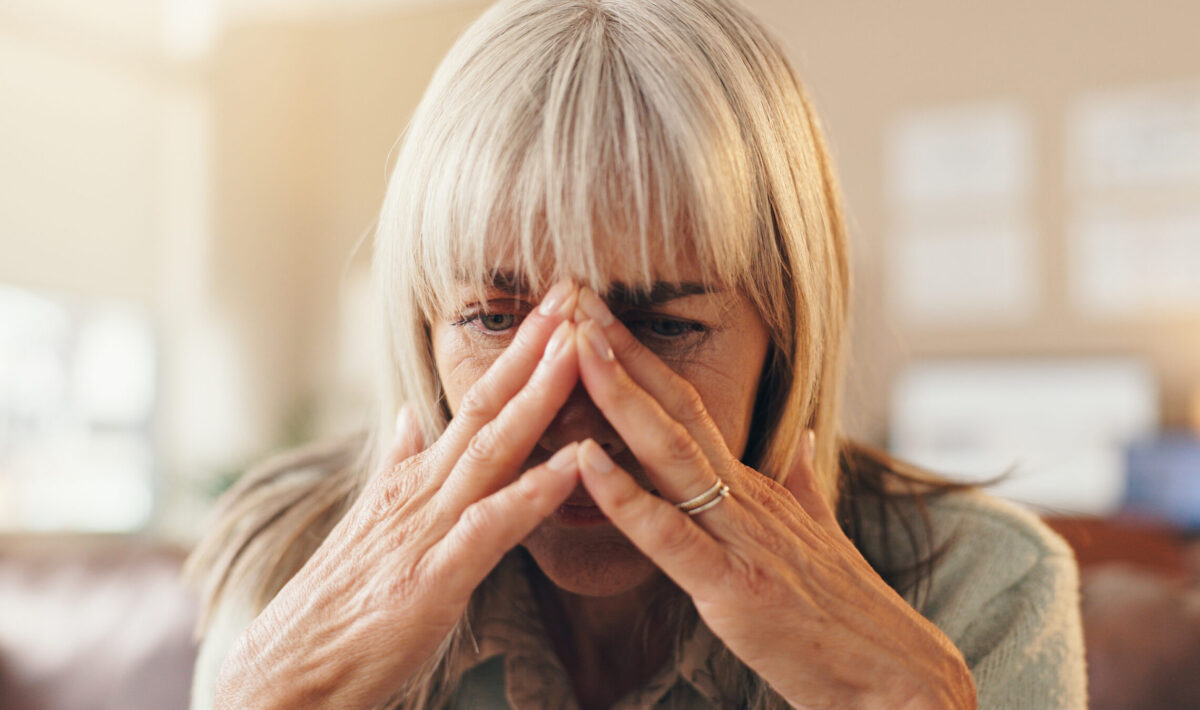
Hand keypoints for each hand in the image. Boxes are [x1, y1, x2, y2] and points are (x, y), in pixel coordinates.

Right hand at [214, 282, 584, 709]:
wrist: (288, 669)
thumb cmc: (343, 601)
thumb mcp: (374, 521)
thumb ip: (399, 466)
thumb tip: (411, 418)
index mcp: (415, 478)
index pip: (476, 401)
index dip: (519, 353)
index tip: (557, 309)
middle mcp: (422, 490)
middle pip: (487, 405)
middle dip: (535, 347)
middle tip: (575, 292)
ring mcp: (426, 529)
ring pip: (492, 450)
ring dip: (539, 396)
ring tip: (581, 349)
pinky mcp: (433, 577)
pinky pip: (491, 527)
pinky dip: (532, 494)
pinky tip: (573, 464)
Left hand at [568, 288, 975, 709]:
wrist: (894, 672)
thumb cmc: (845, 611)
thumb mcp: (819, 532)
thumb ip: (804, 482)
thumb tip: (807, 437)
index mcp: (753, 486)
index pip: (687, 406)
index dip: (641, 359)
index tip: (598, 316)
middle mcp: (744, 496)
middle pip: (673, 409)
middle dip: (619, 351)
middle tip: (573, 297)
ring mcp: (740, 536)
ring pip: (670, 453)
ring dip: (619, 396)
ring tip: (576, 347)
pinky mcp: (732, 585)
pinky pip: (669, 535)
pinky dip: (625, 497)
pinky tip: (585, 462)